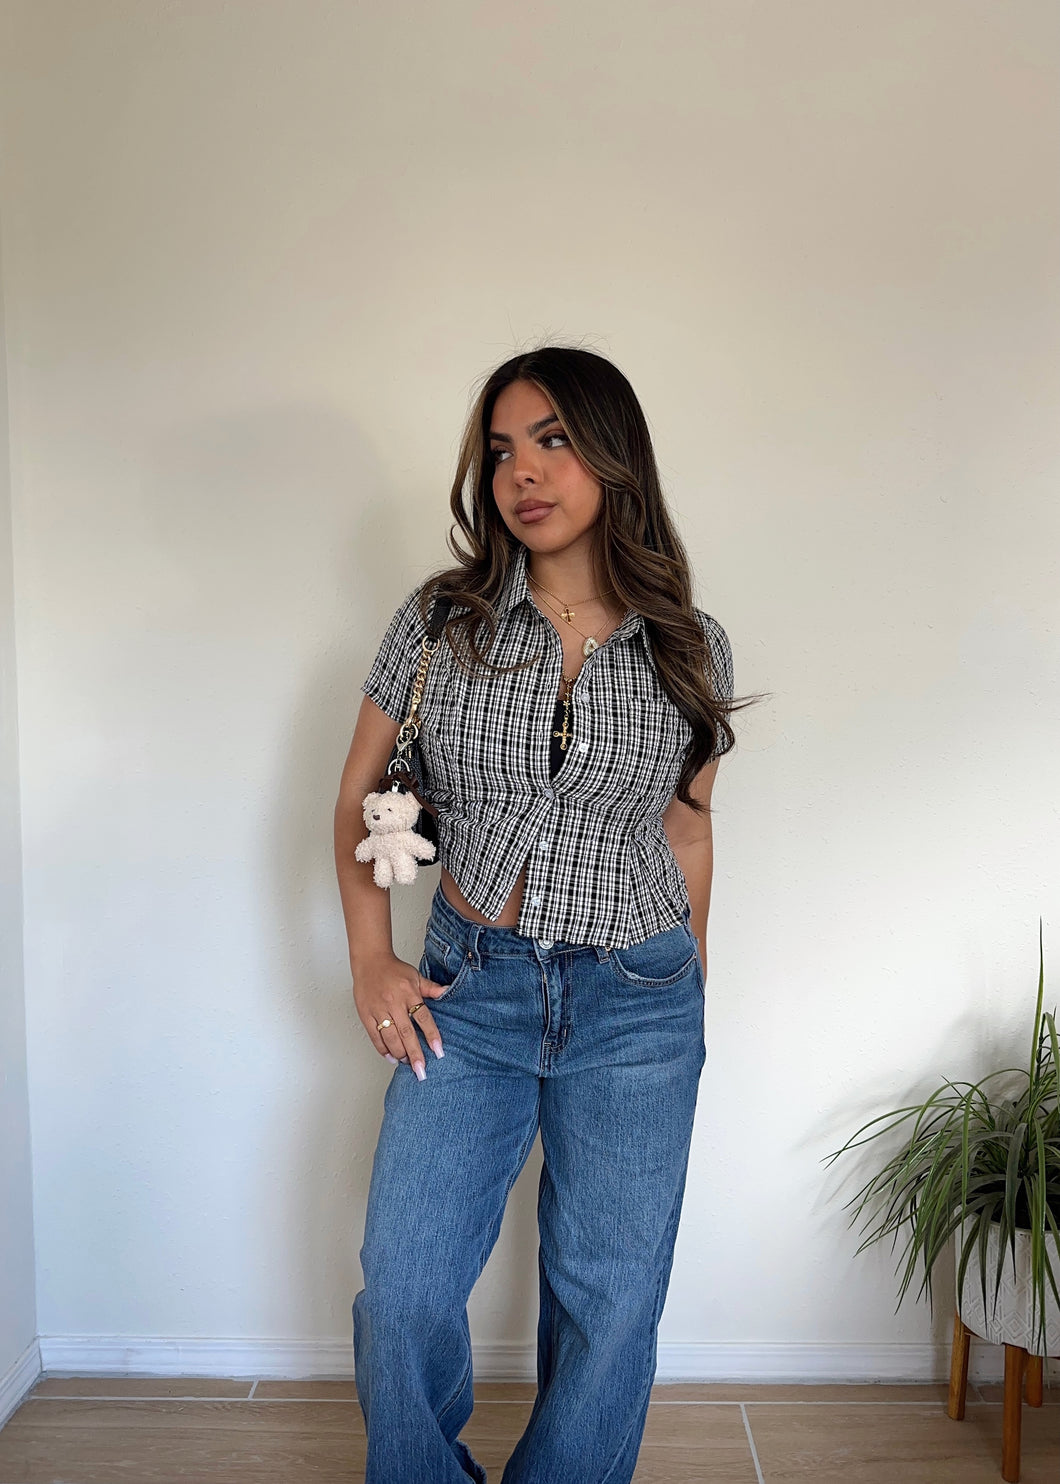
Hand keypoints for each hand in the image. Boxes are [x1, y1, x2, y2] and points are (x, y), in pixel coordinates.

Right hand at [352, 951, 447, 1079]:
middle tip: (421, 1070)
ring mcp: (378, 1010)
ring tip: (407, 1063)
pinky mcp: (366, 1015)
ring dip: (399, 1053)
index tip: (438, 1052)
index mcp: (409, 993)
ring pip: (390, 1037)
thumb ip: (431, 988)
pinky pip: (375, 1036)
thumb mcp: (415, 976)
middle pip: (406, 1033)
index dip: (431, 1035)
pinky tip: (391, 1057)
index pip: (423, 1018)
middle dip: (414, 1054)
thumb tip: (448, 991)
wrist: (369, 961)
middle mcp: (393, 1002)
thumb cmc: (393, 970)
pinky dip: (383, 1049)